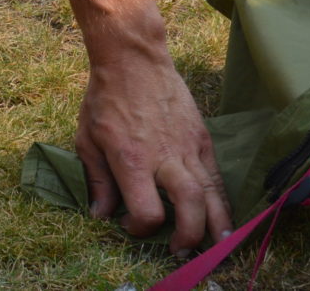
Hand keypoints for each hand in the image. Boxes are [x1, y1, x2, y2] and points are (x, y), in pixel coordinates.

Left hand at [72, 50, 231, 251]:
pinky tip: (220, 215)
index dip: (141, 228)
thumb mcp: (88, 138)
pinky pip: (217, 175)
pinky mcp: (201, 136)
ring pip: (212, 193)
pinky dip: (221, 199)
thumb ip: (97, 180)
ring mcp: (187, 146)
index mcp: (132, 160)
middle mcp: (164, 156)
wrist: (134, 59)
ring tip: (217, 246)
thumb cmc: (106, 98)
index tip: (131, 225)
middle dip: (190, 235)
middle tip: (181, 250)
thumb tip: (101, 214)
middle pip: (190, 206)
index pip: (148, 211)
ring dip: (216, 225)